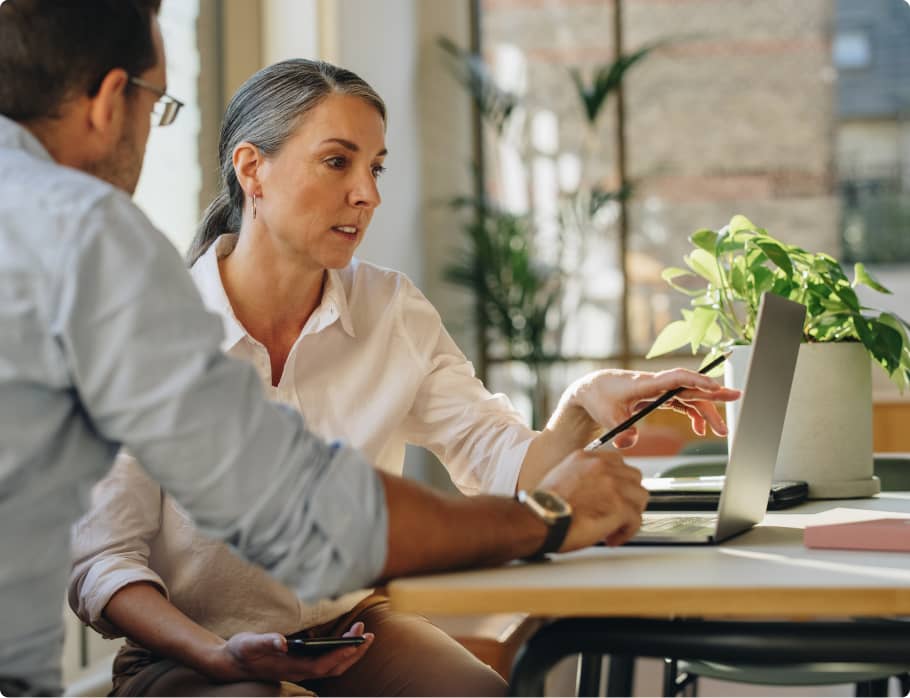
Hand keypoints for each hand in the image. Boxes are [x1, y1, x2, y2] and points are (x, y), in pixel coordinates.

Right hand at [211, 622, 373, 683]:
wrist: (229, 662)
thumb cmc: (240, 652)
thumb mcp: (248, 644)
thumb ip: (265, 642)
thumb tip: (282, 642)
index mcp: (289, 668)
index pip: (321, 667)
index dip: (340, 656)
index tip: (356, 642)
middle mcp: (298, 672)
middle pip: (333, 669)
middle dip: (353, 653)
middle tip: (368, 633)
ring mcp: (299, 669)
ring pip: (331, 666)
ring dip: (349, 653)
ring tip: (362, 634)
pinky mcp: (299, 664)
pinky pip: (326, 661)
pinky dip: (339, 651)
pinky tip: (345, 638)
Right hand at [539, 449, 647, 548]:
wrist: (541, 519)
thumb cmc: (545, 506)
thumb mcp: (561, 475)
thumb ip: (582, 475)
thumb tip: (595, 489)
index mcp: (586, 457)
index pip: (617, 462)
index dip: (619, 481)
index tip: (615, 493)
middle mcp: (602, 467)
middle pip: (634, 477)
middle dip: (628, 496)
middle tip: (617, 511)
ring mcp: (613, 485)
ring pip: (640, 497)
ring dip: (630, 514)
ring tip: (615, 526)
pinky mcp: (620, 507)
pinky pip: (637, 520)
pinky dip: (626, 532)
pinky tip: (612, 538)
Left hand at [552, 368, 740, 448]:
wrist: (590, 390)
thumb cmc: (599, 398)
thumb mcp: (607, 417)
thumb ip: (622, 431)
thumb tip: (631, 442)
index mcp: (645, 384)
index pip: (675, 378)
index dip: (695, 380)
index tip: (713, 386)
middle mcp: (656, 385)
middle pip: (689, 388)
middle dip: (713, 394)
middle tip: (736, 397)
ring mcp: (658, 391)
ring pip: (689, 398)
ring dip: (706, 412)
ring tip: (721, 430)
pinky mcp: (657, 398)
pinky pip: (681, 404)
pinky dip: (693, 416)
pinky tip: (699, 429)